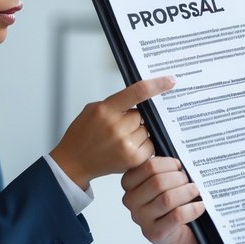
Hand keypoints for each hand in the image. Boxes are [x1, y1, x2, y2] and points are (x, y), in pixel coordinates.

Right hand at [51, 76, 174, 189]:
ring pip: (146, 130)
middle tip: (119, 127)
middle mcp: (116, 126)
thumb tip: (141, 98)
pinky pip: (149, 145)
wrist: (73, 162)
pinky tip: (127, 148)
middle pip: (142, 114)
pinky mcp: (133, 159)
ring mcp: (125, 143)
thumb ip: (115, 104)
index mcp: (105, 110)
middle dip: (135, 118)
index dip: (157, 85)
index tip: (171, 80)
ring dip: (138, 133)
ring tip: (120, 140)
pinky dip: (142, 146)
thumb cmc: (82, 135)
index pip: (137, 91)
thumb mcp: (92, 110)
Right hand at [120, 156, 206, 243]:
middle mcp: (132, 202)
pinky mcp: (155, 234)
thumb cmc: (174, 206)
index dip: (167, 163)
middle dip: (179, 179)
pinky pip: (176, 216)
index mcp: (130, 185)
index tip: (179, 166)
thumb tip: (180, 157)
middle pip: (157, 182)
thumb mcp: (166, 184)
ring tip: (196, 191)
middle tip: (191, 181)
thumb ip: (167, 170)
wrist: (182, 236)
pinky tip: (200, 206)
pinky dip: (192, 209)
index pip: (147, 167)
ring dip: (187, 192)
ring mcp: (141, 219)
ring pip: (167, 199)